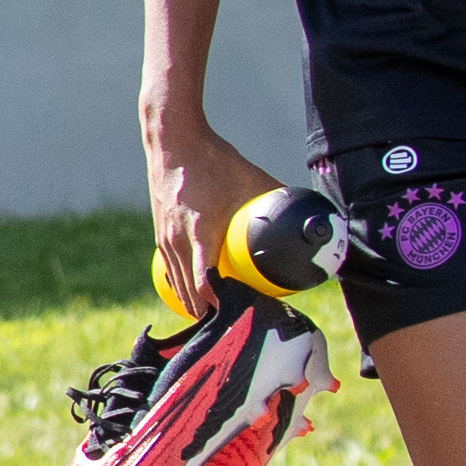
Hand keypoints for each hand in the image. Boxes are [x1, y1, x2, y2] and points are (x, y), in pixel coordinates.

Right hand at [143, 116, 278, 317]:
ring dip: (191, 302)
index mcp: (200, 232)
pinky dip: (180, 284)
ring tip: (212, 319)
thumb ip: (277, 197)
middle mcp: (176, 240)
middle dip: (207, 312)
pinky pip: (169, 268)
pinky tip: (192, 292)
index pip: (204, 282)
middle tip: (231, 325)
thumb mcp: (251, 178)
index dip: (219, 304)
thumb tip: (306, 211)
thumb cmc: (214, 159)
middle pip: (188, 291)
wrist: (172, 141)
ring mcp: (163, 237)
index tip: (238, 314)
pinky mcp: (159, 232)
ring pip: (175, 282)